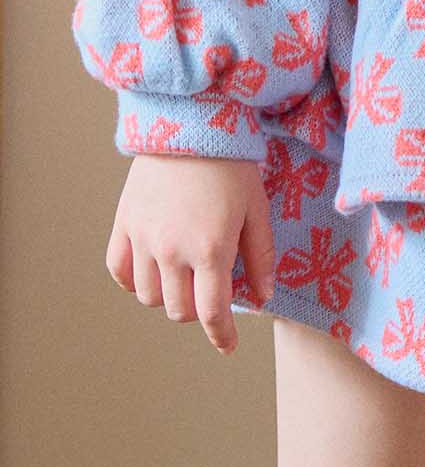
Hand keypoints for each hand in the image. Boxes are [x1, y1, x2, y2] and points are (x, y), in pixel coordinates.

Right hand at [106, 155, 274, 354]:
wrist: (192, 121)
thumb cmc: (233, 164)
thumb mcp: (258, 208)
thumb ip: (260, 256)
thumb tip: (263, 297)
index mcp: (210, 249)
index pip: (211, 313)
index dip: (220, 335)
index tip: (227, 345)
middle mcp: (171, 250)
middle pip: (178, 309)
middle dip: (197, 310)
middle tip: (210, 293)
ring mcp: (143, 238)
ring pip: (148, 296)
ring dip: (167, 295)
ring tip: (183, 276)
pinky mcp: (124, 223)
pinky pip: (118, 271)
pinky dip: (133, 280)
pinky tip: (151, 269)